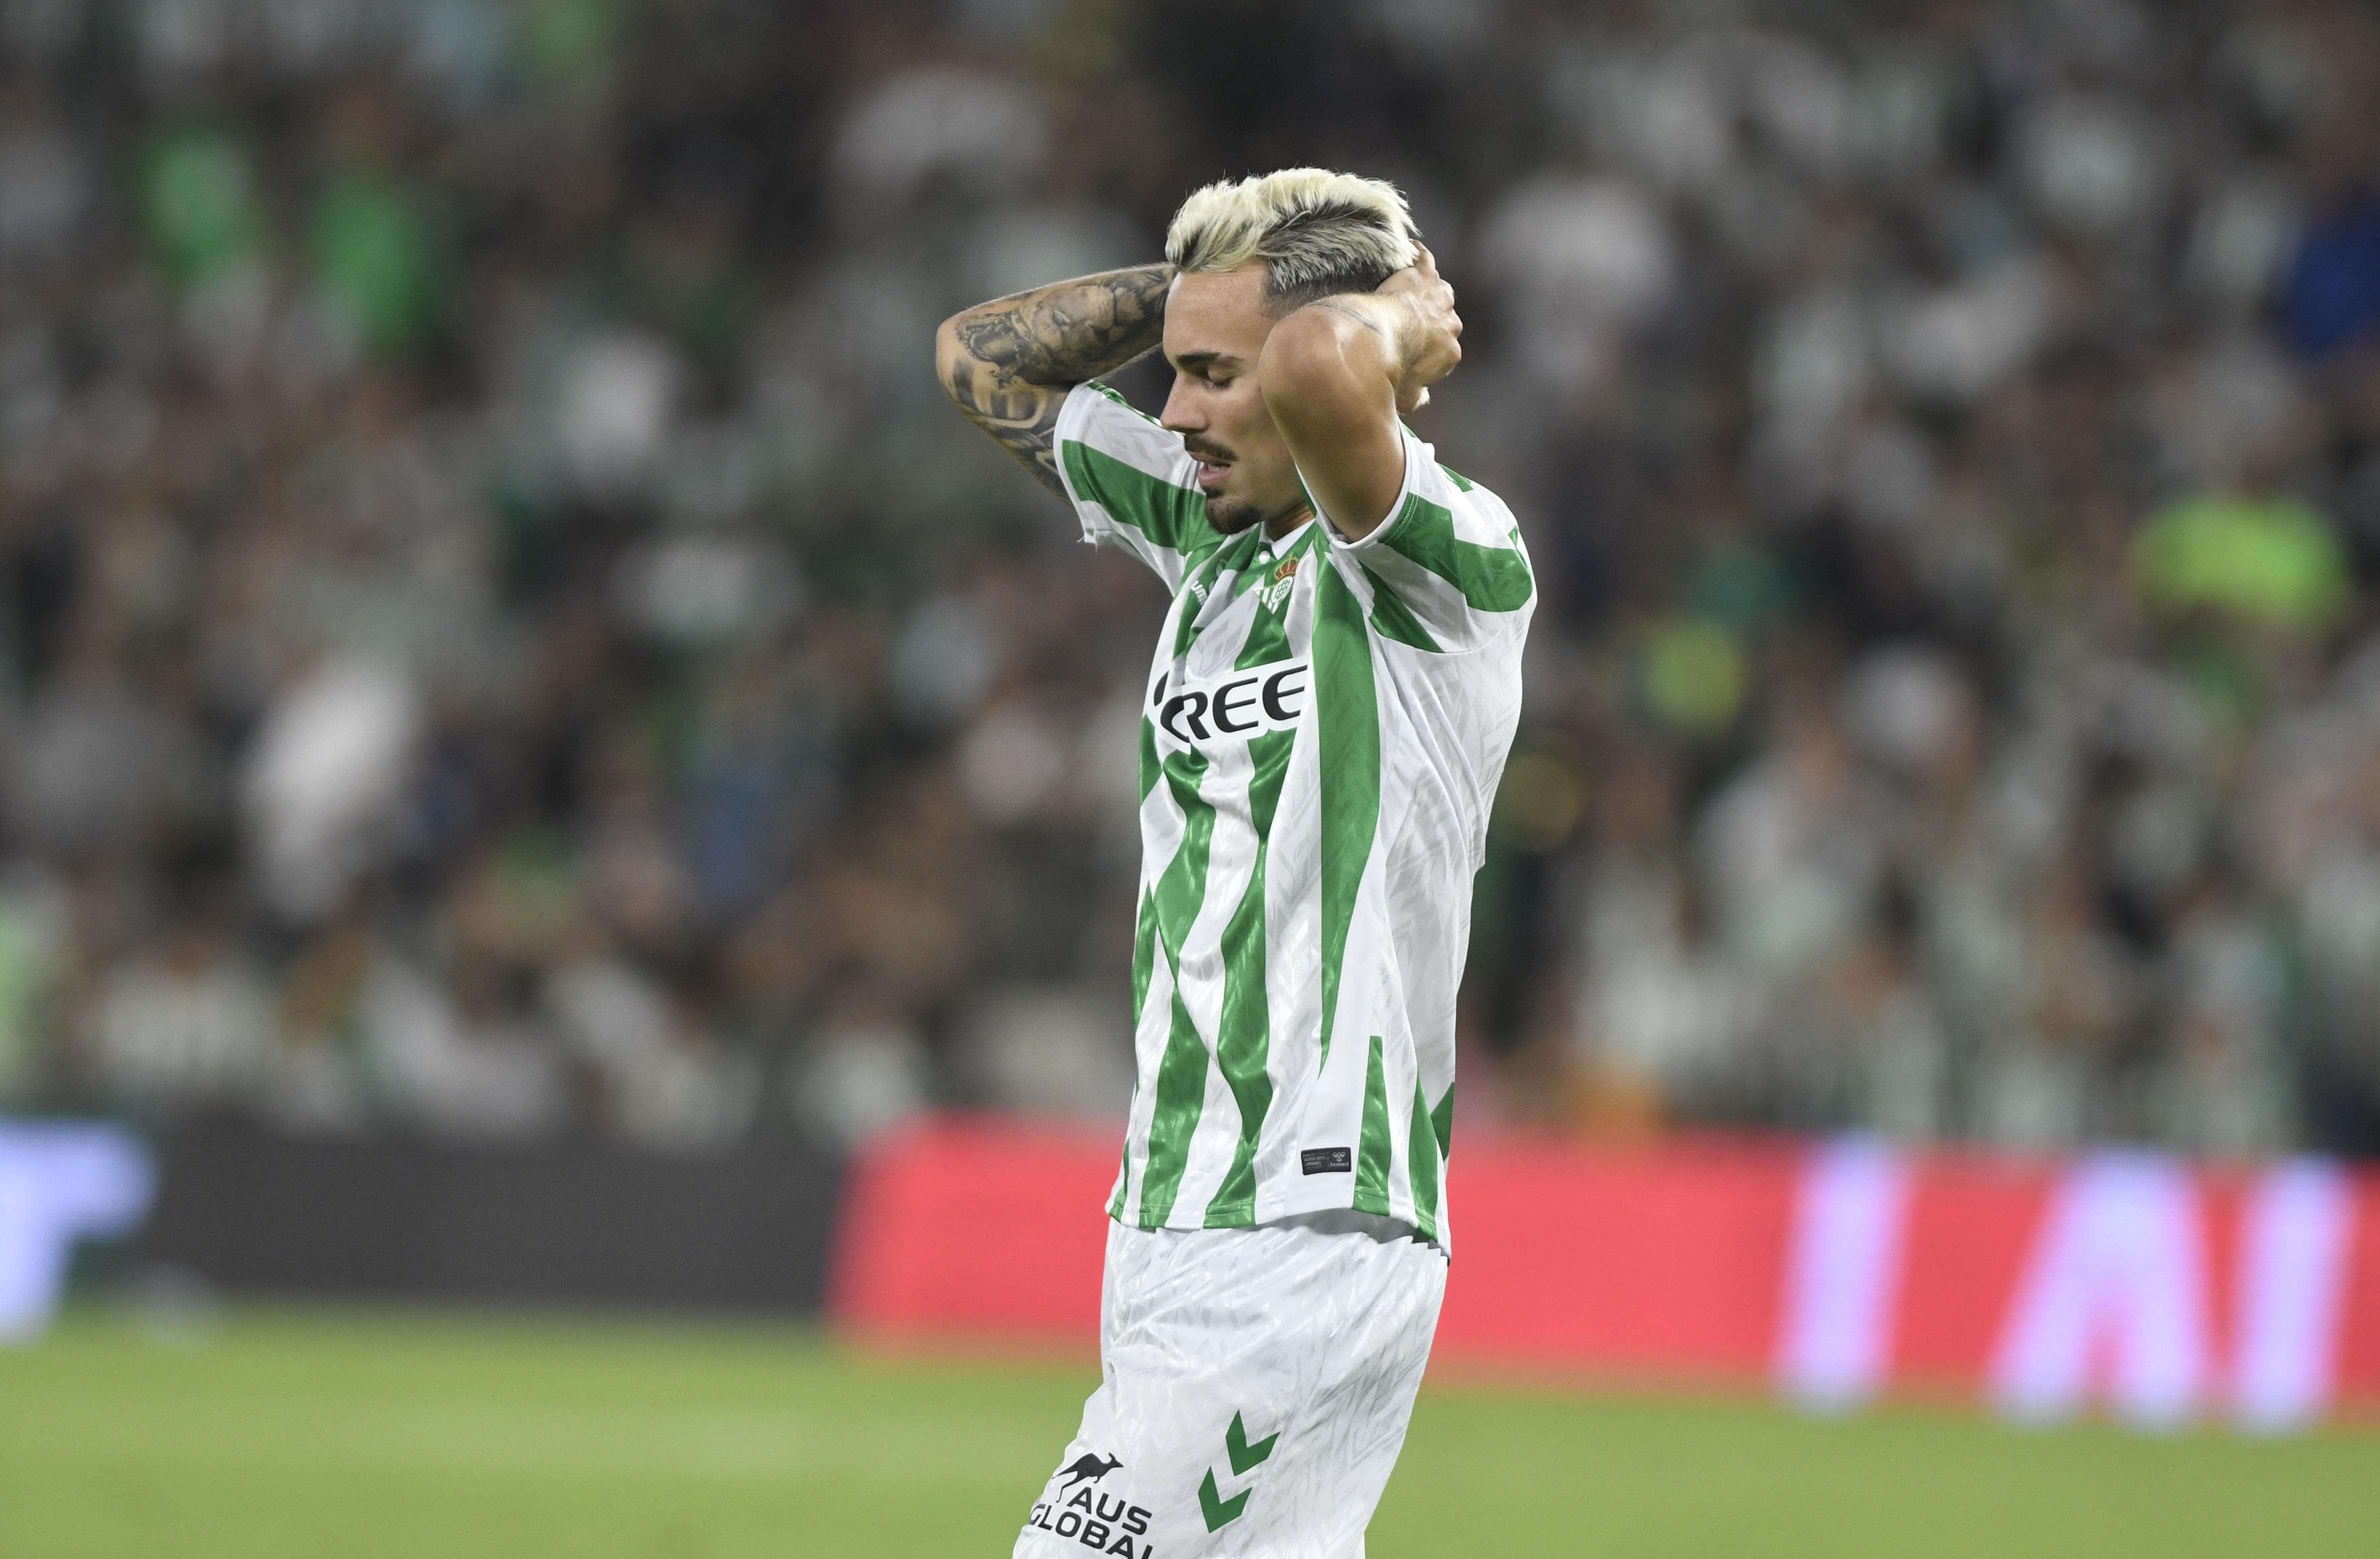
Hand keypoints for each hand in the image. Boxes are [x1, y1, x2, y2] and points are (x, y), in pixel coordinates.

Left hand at [1377, 244, 1460, 412]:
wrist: (1378, 340)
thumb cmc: (1389, 371)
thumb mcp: (1405, 397)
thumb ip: (1417, 398)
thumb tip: (1421, 400)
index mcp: (1451, 354)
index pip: (1446, 352)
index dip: (1428, 353)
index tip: (1412, 354)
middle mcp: (1451, 324)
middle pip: (1446, 321)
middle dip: (1432, 323)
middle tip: (1411, 324)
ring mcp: (1439, 298)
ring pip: (1441, 292)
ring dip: (1431, 293)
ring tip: (1418, 291)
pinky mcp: (1422, 277)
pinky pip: (1425, 261)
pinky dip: (1419, 255)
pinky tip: (1412, 249)